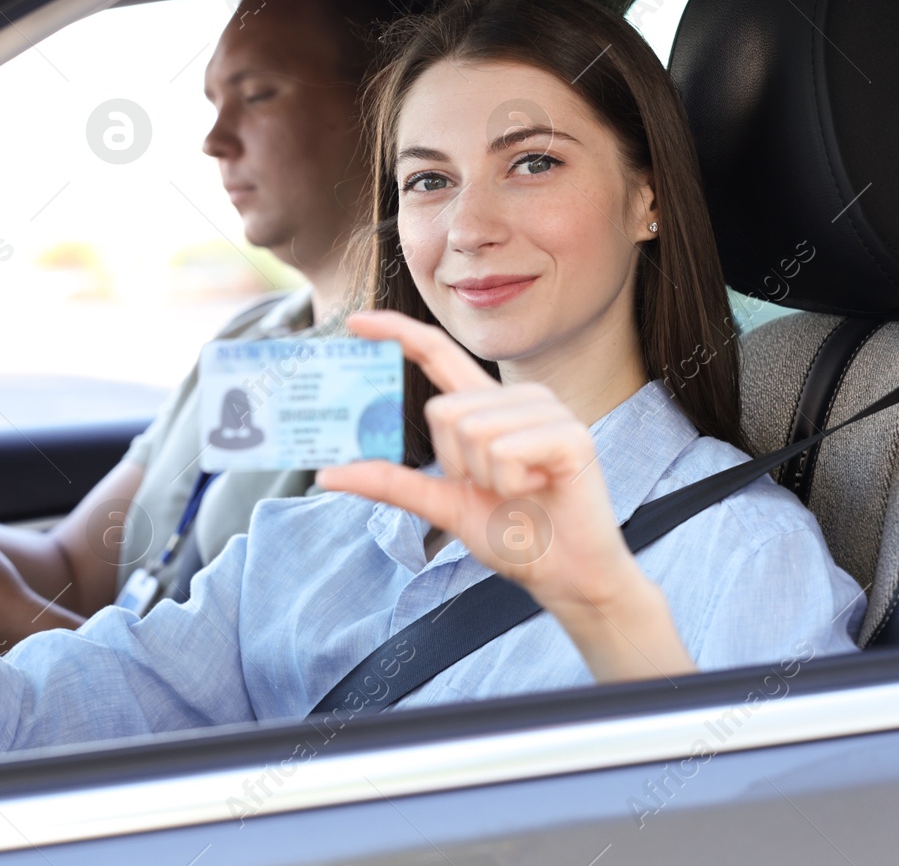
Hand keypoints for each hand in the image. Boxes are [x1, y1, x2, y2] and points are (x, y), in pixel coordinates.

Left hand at [316, 310, 694, 682]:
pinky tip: (540, 489)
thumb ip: (390, 483)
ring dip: (485, 479)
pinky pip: (506, 450)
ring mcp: (547, 411)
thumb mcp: (441, 505)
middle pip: (443, 410)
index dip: (397, 334)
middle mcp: (517, 399)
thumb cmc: (514, 536)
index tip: (355, 322)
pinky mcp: (570, 435)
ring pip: (473, 431)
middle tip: (491, 487)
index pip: (437, 354)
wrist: (564, 575)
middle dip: (454, 464)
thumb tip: (328, 473)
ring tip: (521, 490)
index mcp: (486, 408)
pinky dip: (511, 483)